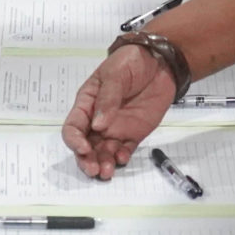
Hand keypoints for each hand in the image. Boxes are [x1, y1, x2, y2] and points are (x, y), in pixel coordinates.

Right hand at [61, 43, 179, 178]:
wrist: (161, 62)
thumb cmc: (132, 61)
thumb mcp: (115, 74)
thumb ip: (107, 99)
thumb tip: (98, 125)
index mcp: (87, 104)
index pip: (73, 127)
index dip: (75, 140)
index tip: (84, 148)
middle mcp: (98, 120)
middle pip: (85, 146)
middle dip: (86, 160)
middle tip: (94, 169)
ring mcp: (116, 128)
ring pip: (103, 152)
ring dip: (103, 163)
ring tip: (107, 172)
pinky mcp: (133, 134)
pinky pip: (124, 150)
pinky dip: (121, 158)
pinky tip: (122, 158)